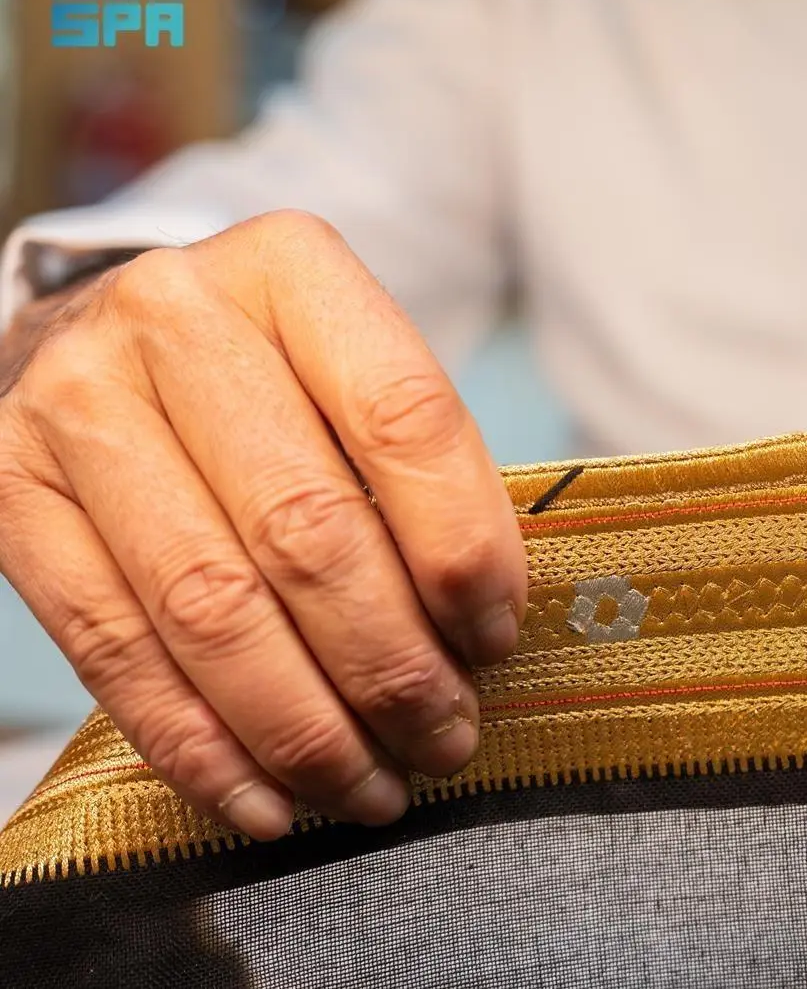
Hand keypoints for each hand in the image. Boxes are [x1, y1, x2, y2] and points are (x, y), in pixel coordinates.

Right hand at [0, 211, 527, 838]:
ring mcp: (74, 403)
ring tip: (374, 787)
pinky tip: (267, 801)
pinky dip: (201, 747)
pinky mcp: (6, 491)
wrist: (109, 337)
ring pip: (209, 607)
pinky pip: (112, 650)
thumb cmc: (277, 376)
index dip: (464, 548)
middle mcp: (171, 316)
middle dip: (391, 666)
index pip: (405, 418)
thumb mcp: (358, 375)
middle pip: (305, 529)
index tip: (494, 638)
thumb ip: (423, 475)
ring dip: (304, 728)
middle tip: (447, 738)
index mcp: (291, 267)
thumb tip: (478, 636)